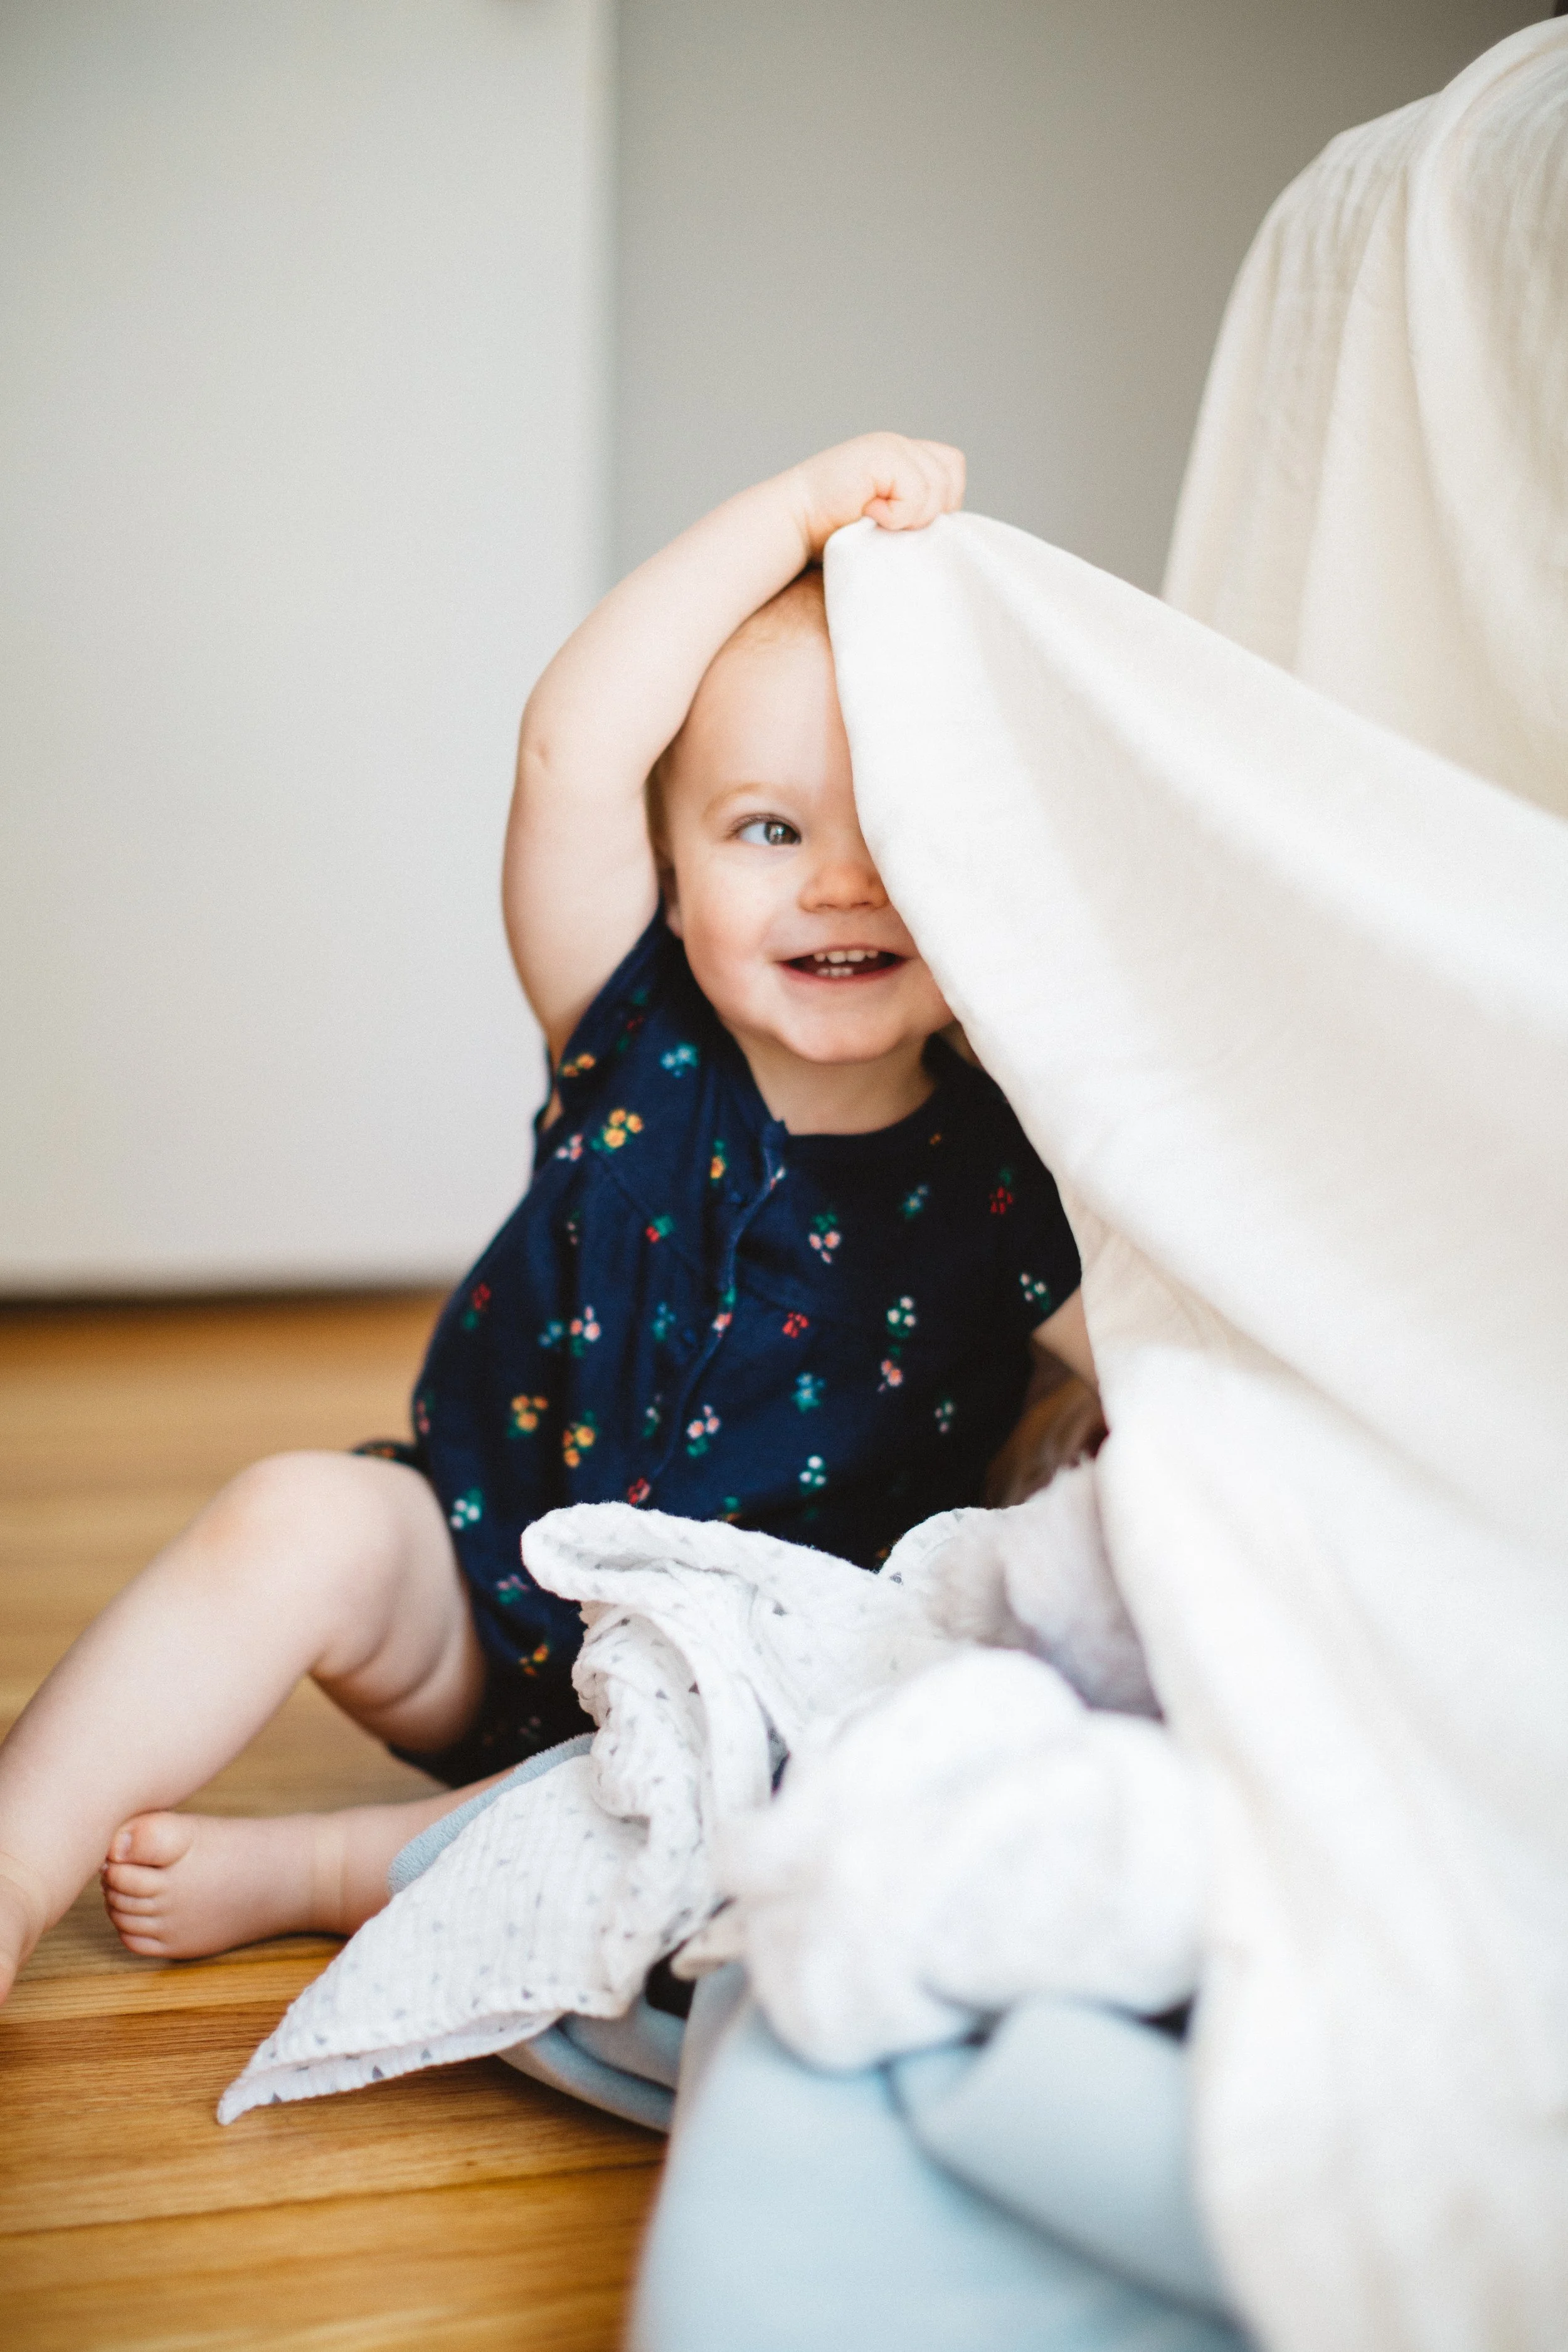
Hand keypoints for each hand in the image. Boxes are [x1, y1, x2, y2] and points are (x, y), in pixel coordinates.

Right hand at [788, 433, 965, 558]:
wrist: (792, 527)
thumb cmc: (834, 535)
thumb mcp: (889, 523)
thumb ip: (918, 514)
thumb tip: (950, 531)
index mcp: (903, 457)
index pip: (951, 468)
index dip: (942, 502)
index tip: (909, 524)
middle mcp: (898, 445)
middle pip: (950, 477)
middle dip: (929, 513)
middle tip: (892, 525)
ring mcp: (889, 446)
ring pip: (937, 487)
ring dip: (911, 517)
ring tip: (877, 521)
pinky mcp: (880, 454)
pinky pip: (916, 491)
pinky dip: (897, 515)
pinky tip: (868, 514)